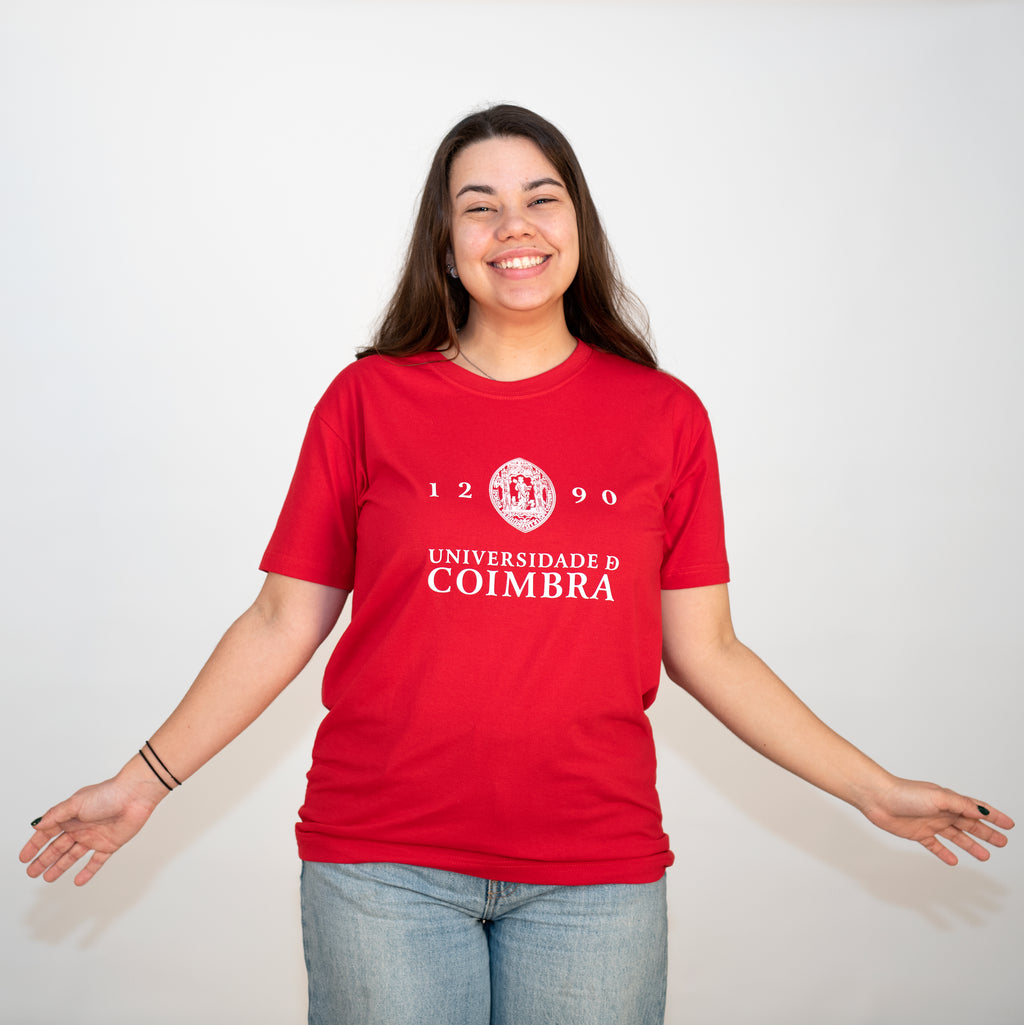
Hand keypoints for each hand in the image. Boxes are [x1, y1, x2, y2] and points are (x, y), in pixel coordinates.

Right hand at [20, 765, 166, 885]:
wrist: (135, 796)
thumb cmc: (107, 794)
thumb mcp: (76, 803)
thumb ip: (56, 815)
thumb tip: (38, 825)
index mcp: (71, 815)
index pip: (47, 833)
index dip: (35, 845)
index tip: (23, 858)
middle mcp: (81, 826)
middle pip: (58, 847)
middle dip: (44, 859)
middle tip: (31, 872)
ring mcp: (95, 836)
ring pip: (73, 855)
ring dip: (60, 866)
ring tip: (47, 878)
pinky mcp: (110, 844)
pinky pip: (96, 861)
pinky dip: (87, 872)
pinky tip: (78, 881)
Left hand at [861, 777, 1013, 865]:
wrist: (877, 798)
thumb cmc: (904, 793)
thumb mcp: (938, 797)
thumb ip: (960, 805)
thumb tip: (982, 812)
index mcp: (949, 800)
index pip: (976, 808)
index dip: (994, 816)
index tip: (1009, 825)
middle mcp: (941, 811)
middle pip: (970, 824)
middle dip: (987, 833)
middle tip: (1002, 843)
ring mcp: (930, 823)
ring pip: (956, 836)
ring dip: (970, 845)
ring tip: (986, 856)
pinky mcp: (917, 833)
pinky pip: (935, 845)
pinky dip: (944, 853)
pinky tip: (953, 861)